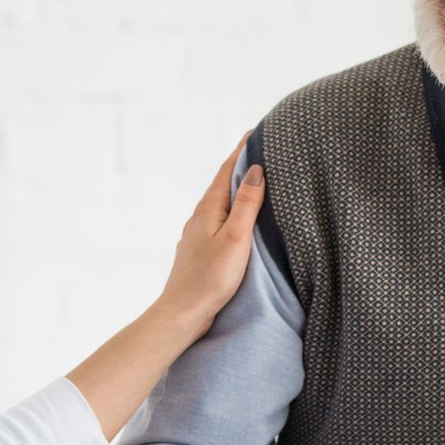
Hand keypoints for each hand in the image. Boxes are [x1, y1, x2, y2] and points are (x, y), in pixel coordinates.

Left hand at [152, 138, 265, 333]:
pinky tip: (243, 220)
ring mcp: (199, 234)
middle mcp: (200, 216)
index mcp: (208, 208)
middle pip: (223, 183)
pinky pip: (221, 220)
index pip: (227, 169)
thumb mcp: (236, 238)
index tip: (256, 131)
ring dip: (238, 189)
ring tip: (258, 180)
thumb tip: (255, 169)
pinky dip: (235, 211)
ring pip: (222, 203)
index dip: (242, 150)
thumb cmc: (210, 278)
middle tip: (262, 150)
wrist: (183, 314)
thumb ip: (246, 204)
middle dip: (242, 166)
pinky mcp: (202, 250)